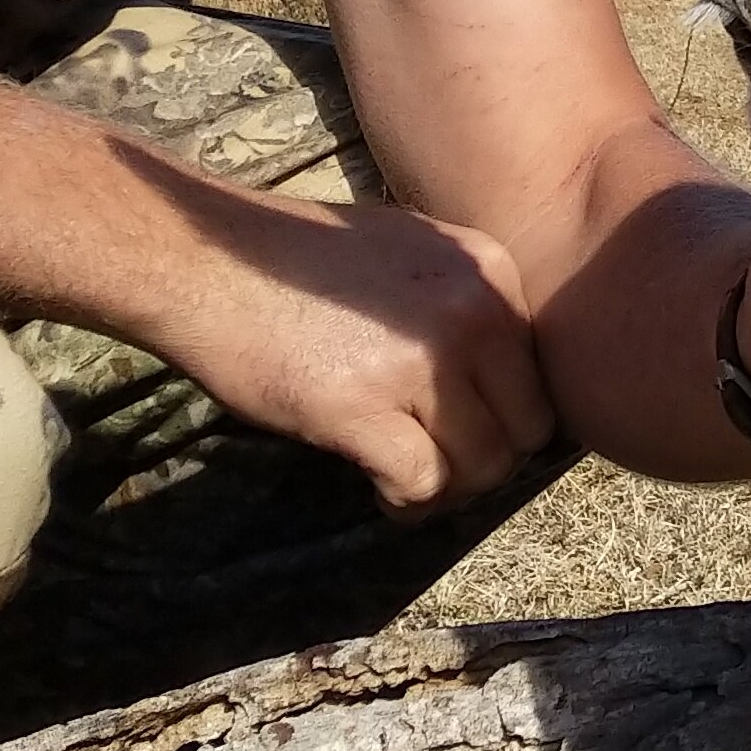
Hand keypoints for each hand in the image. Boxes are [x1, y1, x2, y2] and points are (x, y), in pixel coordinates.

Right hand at [142, 174, 558, 510]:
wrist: (208, 258)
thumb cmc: (301, 259)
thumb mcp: (412, 251)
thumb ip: (466, 305)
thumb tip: (505, 384)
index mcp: (489, 271)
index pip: (541, 375)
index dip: (507, 415)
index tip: (468, 428)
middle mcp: (473, 311)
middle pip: (527, 428)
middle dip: (486, 459)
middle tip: (440, 464)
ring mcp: (422, 359)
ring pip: (482, 465)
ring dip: (448, 486)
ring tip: (408, 478)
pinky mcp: (364, 408)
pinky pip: (422, 484)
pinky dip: (405, 500)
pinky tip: (378, 485)